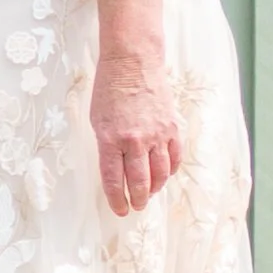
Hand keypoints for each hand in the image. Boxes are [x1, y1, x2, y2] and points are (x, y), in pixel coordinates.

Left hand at [89, 46, 180, 217]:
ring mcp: (156, 134)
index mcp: (110, 139)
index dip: (117, 200)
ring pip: (160, 174)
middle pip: (139, 182)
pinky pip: (175, 157)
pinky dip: (170, 170)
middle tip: (137, 206)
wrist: (133, 62)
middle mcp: (134, 140)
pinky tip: (164, 174)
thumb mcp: (97, 120)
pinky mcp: (172, 127)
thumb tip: (116, 171)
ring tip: (149, 193)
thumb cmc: (110, 89)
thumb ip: (107, 147)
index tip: (120, 210)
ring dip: (155, 188)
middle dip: (138, 200)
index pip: (114, 180)